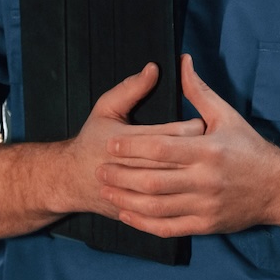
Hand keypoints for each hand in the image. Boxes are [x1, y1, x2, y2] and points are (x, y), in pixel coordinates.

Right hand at [58, 62, 205, 219]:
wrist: (71, 181)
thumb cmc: (92, 140)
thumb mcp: (105, 109)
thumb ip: (130, 88)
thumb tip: (154, 68)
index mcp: (124, 141)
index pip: (172, 134)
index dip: (193, 127)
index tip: (200, 122)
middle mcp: (130, 169)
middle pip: (179, 160)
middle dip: (198, 151)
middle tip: (207, 143)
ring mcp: (133, 194)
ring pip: (177, 187)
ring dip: (194, 174)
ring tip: (199, 162)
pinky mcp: (137, 210)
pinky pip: (167, 208)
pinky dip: (182, 197)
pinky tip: (187, 184)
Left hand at [98, 54, 279, 236]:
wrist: (278, 188)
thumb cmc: (249, 148)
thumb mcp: (226, 115)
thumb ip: (198, 91)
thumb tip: (181, 61)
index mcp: (208, 150)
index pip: (160, 149)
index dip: (131, 148)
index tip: (110, 145)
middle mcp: (205, 180)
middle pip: (152, 180)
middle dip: (121, 175)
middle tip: (99, 170)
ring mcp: (205, 205)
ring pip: (156, 206)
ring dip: (126, 200)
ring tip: (107, 190)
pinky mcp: (206, 225)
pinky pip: (167, 227)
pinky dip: (143, 222)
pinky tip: (127, 213)